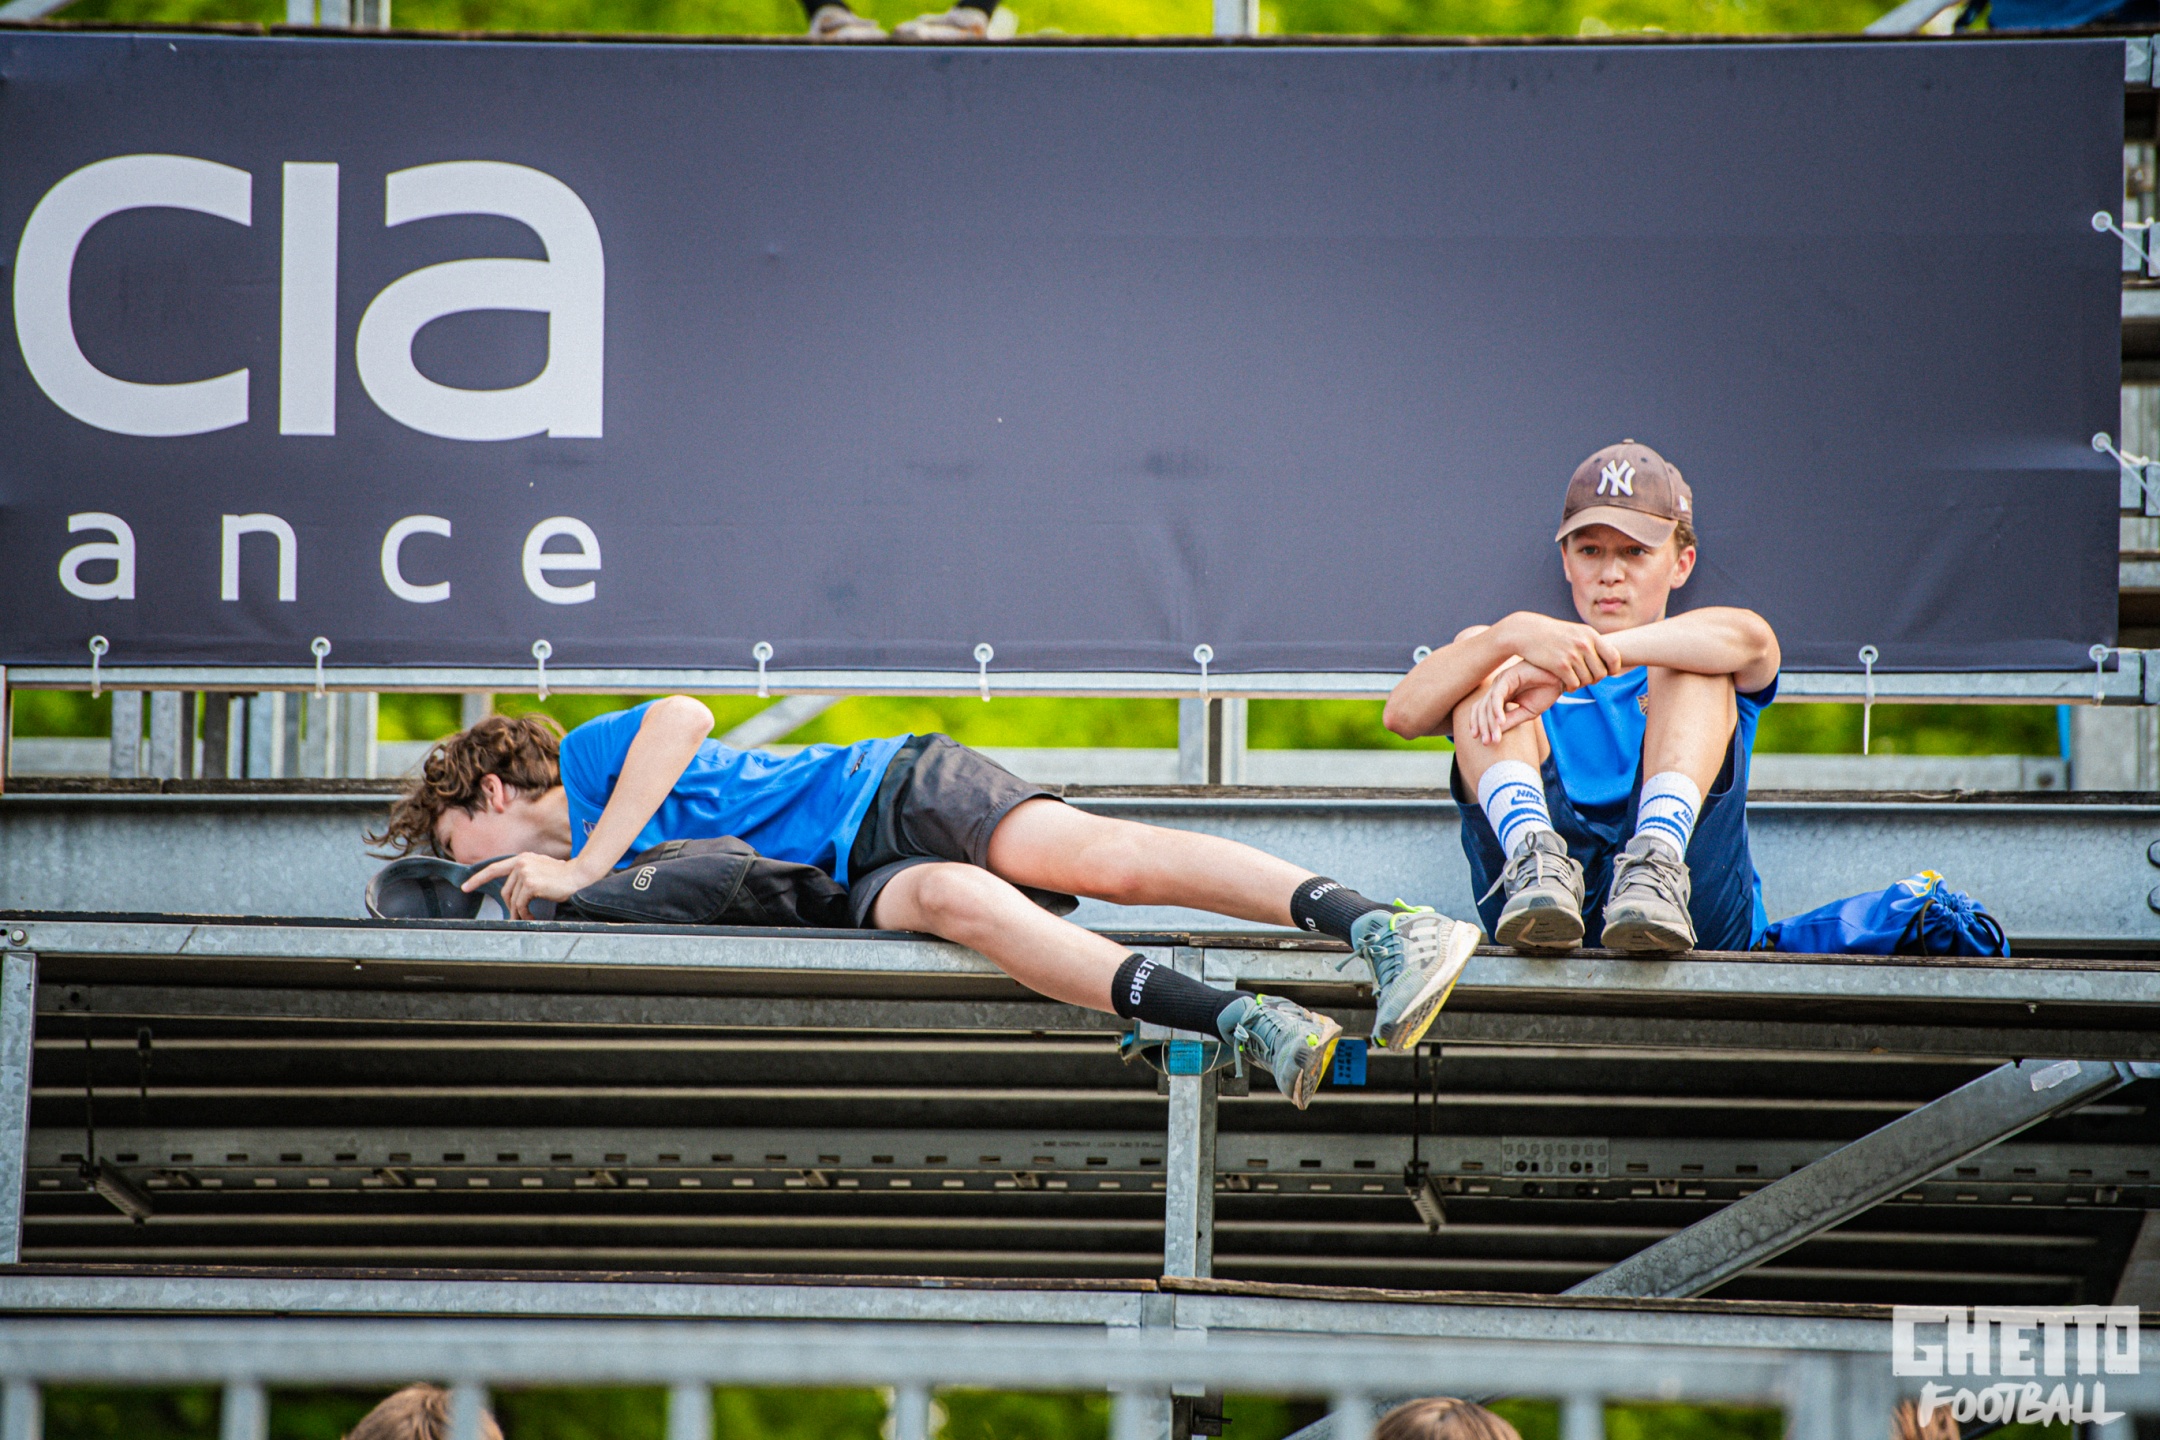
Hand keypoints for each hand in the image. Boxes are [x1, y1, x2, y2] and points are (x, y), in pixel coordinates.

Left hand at [464, 851, 599, 920]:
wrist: (578, 875)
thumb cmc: (562, 876)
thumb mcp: (540, 869)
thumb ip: (524, 874)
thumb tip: (512, 894)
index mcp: (521, 858)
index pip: (494, 868)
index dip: (477, 879)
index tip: (465, 887)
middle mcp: (521, 862)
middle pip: (505, 890)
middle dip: (509, 906)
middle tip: (517, 916)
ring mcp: (525, 872)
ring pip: (512, 899)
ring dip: (519, 912)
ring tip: (527, 916)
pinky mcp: (531, 883)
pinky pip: (520, 904)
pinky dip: (524, 913)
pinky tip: (532, 916)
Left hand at [1464, 662, 1563, 745]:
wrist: (1562, 677)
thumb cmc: (1545, 692)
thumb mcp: (1527, 712)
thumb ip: (1512, 720)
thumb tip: (1496, 734)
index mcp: (1500, 695)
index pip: (1483, 711)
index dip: (1481, 726)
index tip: (1485, 743)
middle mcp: (1497, 688)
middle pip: (1482, 709)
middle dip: (1484, 727)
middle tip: (1487, 743)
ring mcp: (1501, 681)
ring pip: (1488, 704)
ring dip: (1490, 722)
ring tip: (1495, 738)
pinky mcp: (1507, 676)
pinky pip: (1497, 695)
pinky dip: (1497, 709)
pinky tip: (1501, 722)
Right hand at [1496, 613, 1624, 691]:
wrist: (1527, 632)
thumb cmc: (1553, 634)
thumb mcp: (1575, 632)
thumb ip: (1591, 643)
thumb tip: (1611, 660)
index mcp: (1590, 634)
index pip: (1614, 657)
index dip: (1613, 669)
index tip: (1606, 672)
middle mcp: (1584, 644)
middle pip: (1601, 673)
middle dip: (1595, 679)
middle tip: (1586, 678)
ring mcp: (1572, 654)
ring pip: (1588, 680)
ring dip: (1582, 684)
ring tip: (1575, 680)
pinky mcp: (1560, 665)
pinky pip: (1575, 684)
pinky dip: (1572, 687)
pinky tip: (1566, 684)